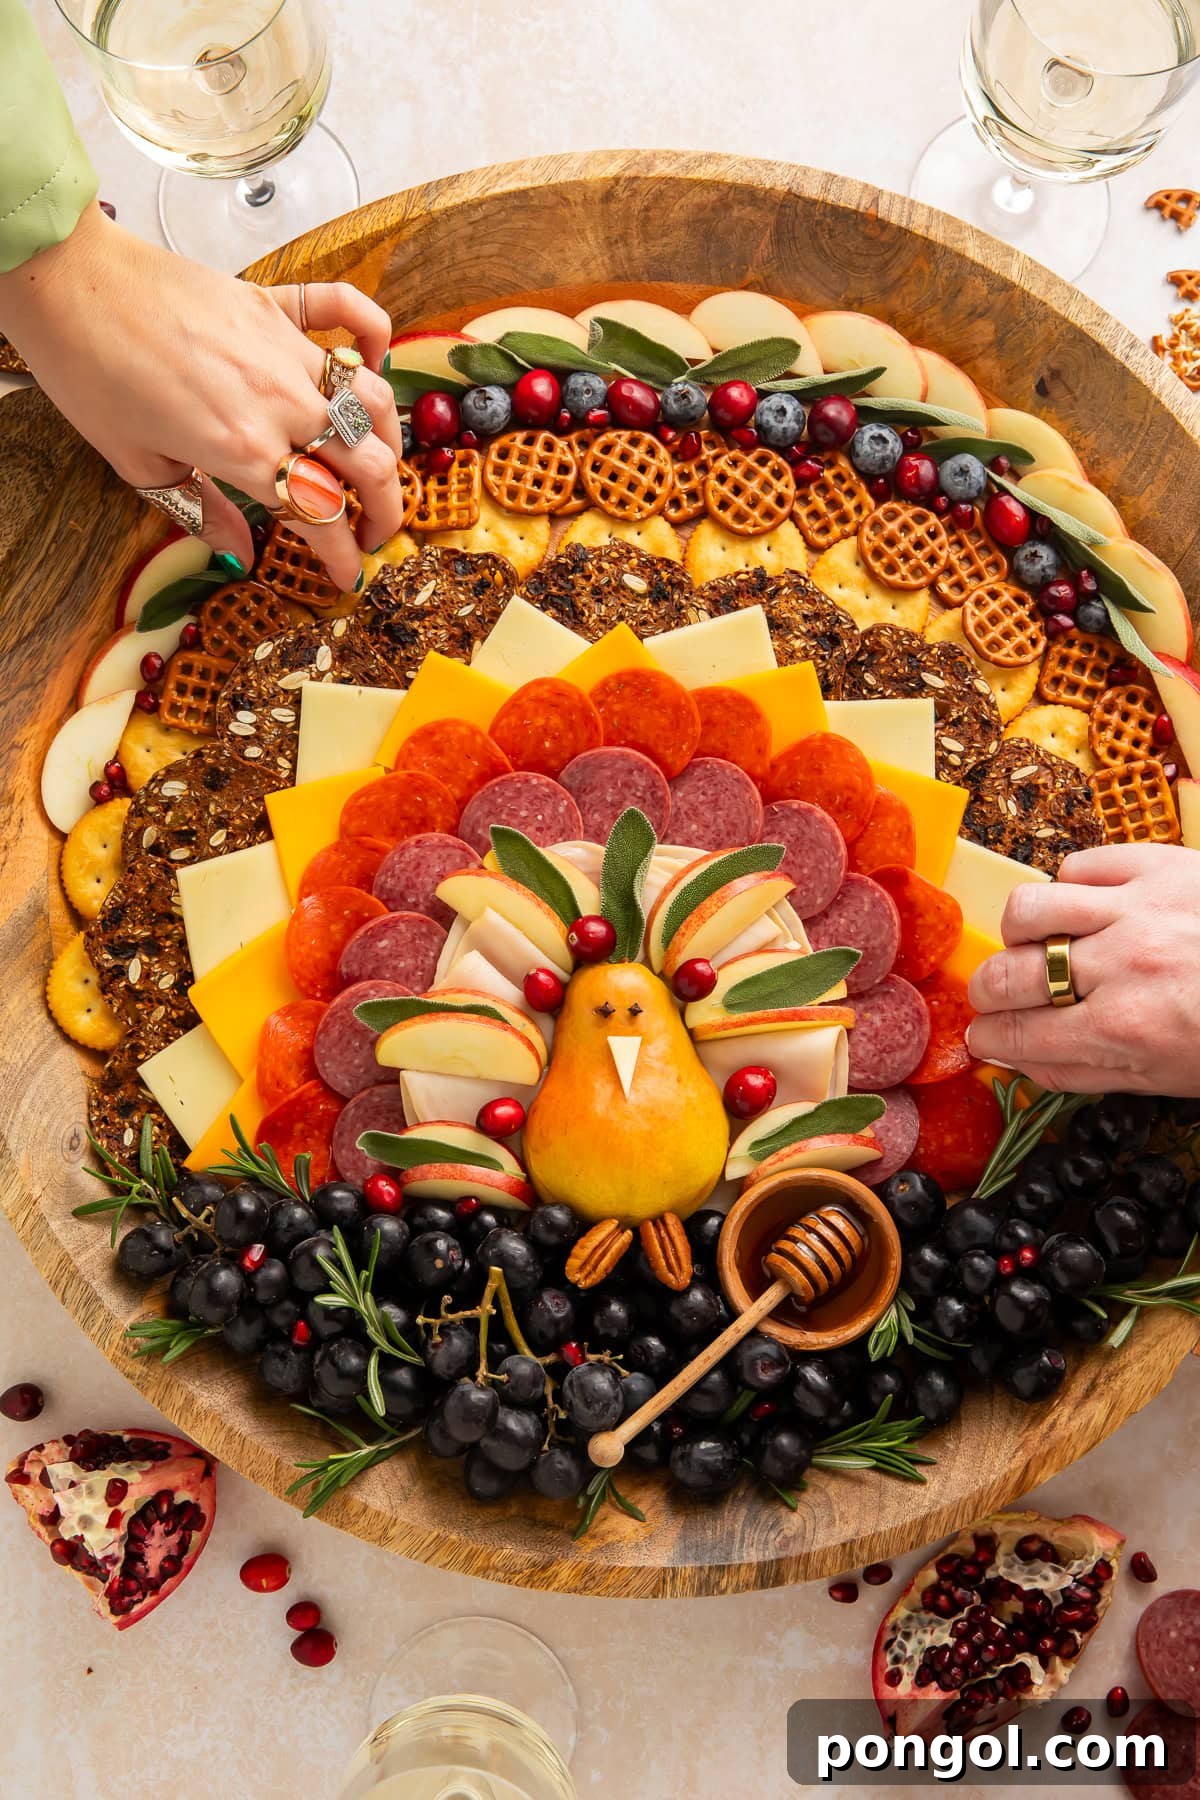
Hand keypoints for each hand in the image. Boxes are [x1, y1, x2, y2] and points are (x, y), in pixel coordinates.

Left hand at [0, 204, 404, 589]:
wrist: (69, 284)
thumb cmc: (91, 373)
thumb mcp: (139, 463)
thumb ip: (202, 511)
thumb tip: (242, 555)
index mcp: (244, 452)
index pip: (321, 517)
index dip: (342, 559)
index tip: (347, 577)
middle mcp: (280, 403)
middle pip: (368, 466)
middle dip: (387, 511)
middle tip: (377, 532)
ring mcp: (286, 350)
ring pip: (373, 401)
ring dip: (389, 440)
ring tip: (377, 464)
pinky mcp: (277, 305)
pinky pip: (348, 311)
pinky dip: (374, 335)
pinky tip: (374, 360)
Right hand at [966, 843, 1199, 1095]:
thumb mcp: (1167, 1078)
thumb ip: (1085, 1071)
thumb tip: (1018, 1060)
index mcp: (1128, 1031)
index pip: (1019, 1036)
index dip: (987, 1040)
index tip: (984, 1038)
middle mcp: (1124, 967)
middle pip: (1009, 975)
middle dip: (986, 993)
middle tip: (994, 997)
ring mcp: (1137, 908)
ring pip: (1029, 910)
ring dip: (1018, 934)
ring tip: (1033, 945)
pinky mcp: (1156, 863)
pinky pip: (1078, 866)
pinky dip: (1070, 888)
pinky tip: (1085, 909)